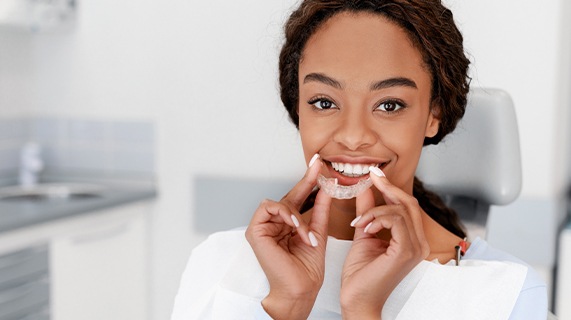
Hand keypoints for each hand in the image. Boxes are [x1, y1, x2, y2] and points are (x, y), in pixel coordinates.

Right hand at [245, 155, 331, 319]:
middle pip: (289, 196)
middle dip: (306, 181)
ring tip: (305, 232)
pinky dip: (285, 214)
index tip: (319, 164)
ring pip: (280, 202)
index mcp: (288, 225)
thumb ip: (320, 209)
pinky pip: (269, 207)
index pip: (299, 198)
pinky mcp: (255, 231)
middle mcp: (275, 224)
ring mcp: (263, 227)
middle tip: (318, 166)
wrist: (301, 289)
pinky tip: (295, 226)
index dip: (309, 181)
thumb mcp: (318, 231)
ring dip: (296, 214)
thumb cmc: (307, 268)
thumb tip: (327, 187)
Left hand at [340, 170, 429, 318]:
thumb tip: (366, 189)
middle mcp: (418, 244)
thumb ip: (368, 212)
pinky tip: (364, 227)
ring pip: (400, 210)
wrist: (356, 300)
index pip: (407, 206)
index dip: (391, 187)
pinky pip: (395, 220)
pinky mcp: (405, 252)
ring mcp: (415, 248)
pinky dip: (376, 218)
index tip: (374, 174)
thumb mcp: (364, 234)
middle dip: (388, 187)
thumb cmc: (360, 276)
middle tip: (370, 176)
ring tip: (359, 222)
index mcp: (412, 240)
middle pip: (409, 203)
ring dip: (374, 210)